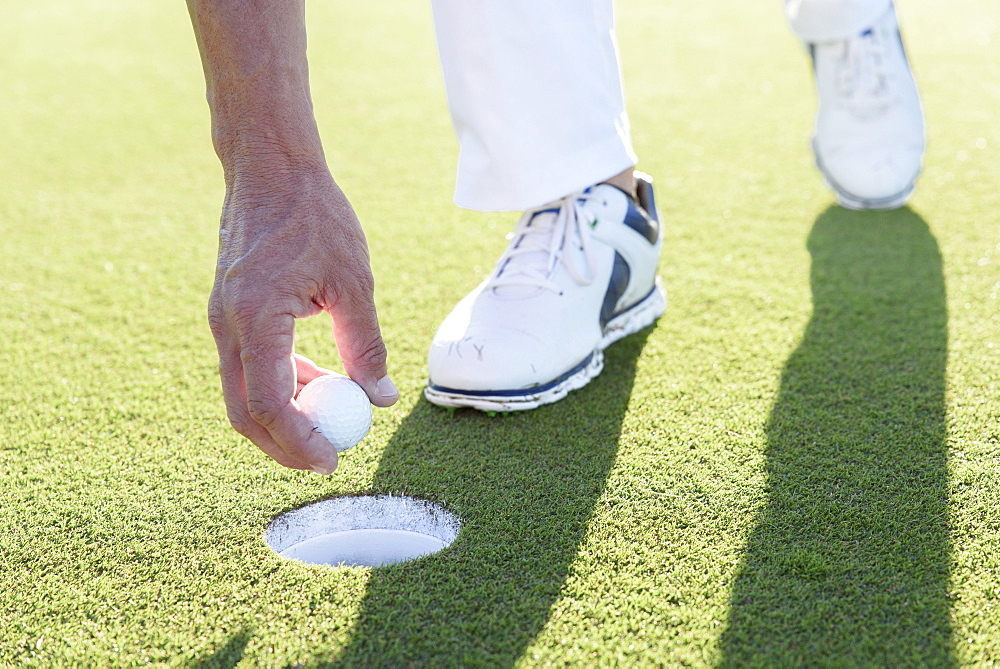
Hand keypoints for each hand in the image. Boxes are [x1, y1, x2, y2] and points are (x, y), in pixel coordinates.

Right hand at [208, 165, 397, 473]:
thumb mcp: (354, 281)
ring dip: (284, 414)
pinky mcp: (227, 312)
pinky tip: (315, 376)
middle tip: (326, 457)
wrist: (269, 167)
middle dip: (283, 444)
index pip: (268, 404)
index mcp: (257, 316)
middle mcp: (227, 324)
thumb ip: (365, 344)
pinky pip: (246, 366)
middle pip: (244, 411)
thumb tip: (381, 397)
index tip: (333, 459)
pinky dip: (277, 383)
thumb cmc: (314, 215)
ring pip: (242, 392)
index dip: (299, 440)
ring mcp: (221, 319)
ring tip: (333, 412)